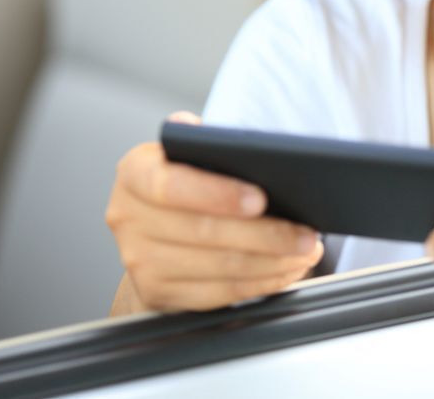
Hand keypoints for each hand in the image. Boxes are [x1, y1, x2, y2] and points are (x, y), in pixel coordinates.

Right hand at [105, 113, 324, 311]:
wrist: (153, 233)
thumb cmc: (185, 184)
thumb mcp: (188, 154)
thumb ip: (204, 143)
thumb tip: (228, 140)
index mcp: (135, 172)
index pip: (171, 184)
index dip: (217, 194)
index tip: (260, 199)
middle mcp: (128, 216)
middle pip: (205, 232)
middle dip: (266, 234)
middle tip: (306, 233)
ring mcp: (139, 260)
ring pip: (218, 266)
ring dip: (271, 262)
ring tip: (304, 250)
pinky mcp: (157, 293)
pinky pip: (219, 293)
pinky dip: (260, 283)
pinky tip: (285, 270)